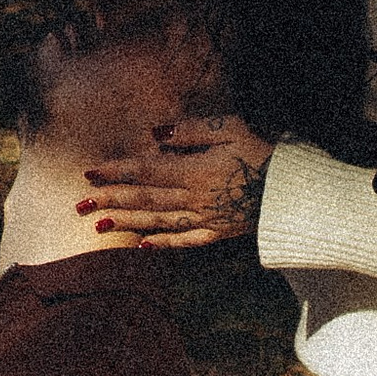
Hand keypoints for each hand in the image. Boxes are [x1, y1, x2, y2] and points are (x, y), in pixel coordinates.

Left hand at [78, 116, 273, 248]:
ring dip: (126, 223)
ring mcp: (206, 219)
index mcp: (196, 171)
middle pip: (145, 199)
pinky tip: (141, 247)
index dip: (117, 172)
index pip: (146, 171)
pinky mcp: (218, 233)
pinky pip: (184, 241)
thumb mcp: (230, 128)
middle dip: (111, 200)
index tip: (90, 173)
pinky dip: (162, 243)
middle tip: (80, 204)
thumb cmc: (264, 150)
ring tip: (98, 226)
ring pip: (158, 222)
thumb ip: (191, 132)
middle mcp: (195, 199)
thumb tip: (155, 134)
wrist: (296, 189)